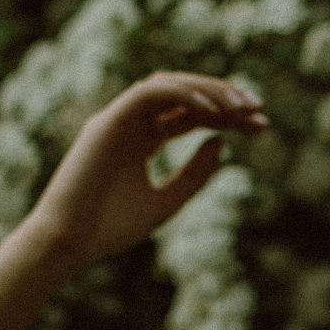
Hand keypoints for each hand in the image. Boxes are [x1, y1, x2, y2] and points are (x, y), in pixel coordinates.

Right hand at [26, 71, 268, 266]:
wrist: (67, 245)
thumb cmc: (109, 228)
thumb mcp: (166, 202)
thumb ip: (194, 174)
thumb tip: (222, 141)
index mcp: (143, 139)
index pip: (192, 115)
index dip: (228, 116)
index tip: (262, 125)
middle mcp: (132, 123)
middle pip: (186, 97)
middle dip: (224, 98)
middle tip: (259, 109)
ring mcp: (119, 119)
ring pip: (169, 85)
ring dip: (207, 89)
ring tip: (240, 106)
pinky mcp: (107, 122)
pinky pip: (148, 92)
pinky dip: (180, 94)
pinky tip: (211, 110)